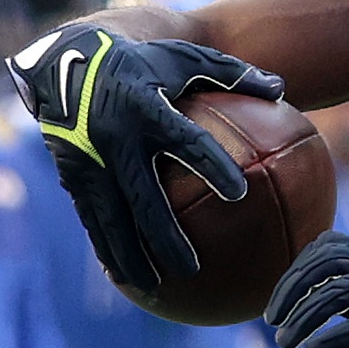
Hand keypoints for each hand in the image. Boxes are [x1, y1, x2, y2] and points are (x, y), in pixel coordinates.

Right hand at [9, 23, 287, 291]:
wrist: (67, 59)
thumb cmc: (144, 62)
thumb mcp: (186, 59)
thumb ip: (232, 74)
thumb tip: (281, 89)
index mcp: (146, 106)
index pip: (185, 139)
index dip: (210, 164)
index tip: (238, 191)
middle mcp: (113, 136)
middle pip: (142, 194)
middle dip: (163, 233)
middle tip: (190, 267)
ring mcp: (87, 159)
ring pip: (110, 215)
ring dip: (129, 254)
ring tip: (153, 288)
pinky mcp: (72, 174)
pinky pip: (92, 216)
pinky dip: (106, 247)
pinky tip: (123, 278)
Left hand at [269, 232, 348, 347]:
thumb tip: (309, 300)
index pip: (328, 246)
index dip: (295, 271)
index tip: (279, 304)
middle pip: (330, 263)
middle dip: (292, 291)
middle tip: (275, 322)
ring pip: (342, 291)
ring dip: (305, 317)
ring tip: (287, 343)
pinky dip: (334, 337)